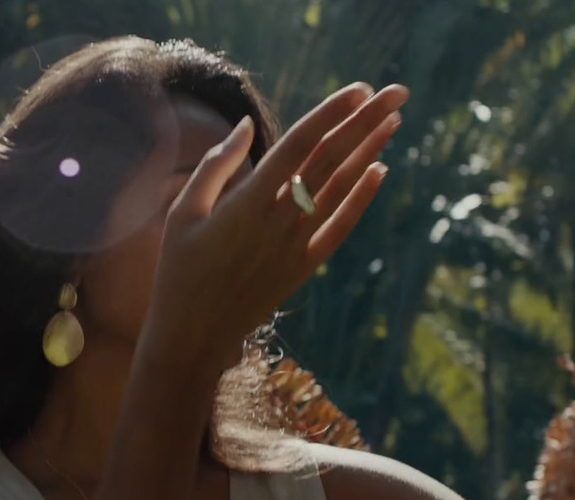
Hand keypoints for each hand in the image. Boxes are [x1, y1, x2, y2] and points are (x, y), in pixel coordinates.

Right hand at [146, 83, 408, 367]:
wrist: (193, 336)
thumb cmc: (179, 270)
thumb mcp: (183, 212)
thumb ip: (216, 166)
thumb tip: (248, 126)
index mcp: (247, 201)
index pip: (300, 145)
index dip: (332, 114)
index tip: (359, 90)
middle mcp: (278, 220)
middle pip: (330, 160)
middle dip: (364, 123)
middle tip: (395, 93)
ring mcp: (295, 246)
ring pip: (340, 189)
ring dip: (369, 152)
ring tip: (394, 122)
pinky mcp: (303, 268)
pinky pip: (340, 228)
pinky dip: (361, 200)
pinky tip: (379, 172)